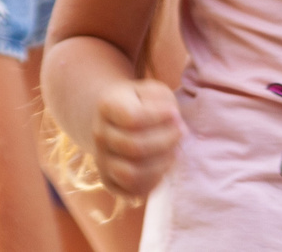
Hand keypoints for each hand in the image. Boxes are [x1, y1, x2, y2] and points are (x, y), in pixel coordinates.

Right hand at [90, 78, 181, 201]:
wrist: (118, 121)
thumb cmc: (142, 103)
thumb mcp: (151, 91)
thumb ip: (162, 99)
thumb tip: (173, 119)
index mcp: (106, 106)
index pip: (133, 117)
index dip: (159, 117)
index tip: (175, 113)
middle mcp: (99, 134)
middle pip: (134, 146)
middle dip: (166, 141)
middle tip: (182, 132)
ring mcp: (101, 160)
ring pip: (130, 174)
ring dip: (160, 165)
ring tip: (174, 152)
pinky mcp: (109, 181)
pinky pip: (132, 190)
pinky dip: (154, 181)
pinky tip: (163, 165)